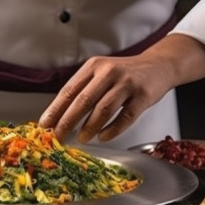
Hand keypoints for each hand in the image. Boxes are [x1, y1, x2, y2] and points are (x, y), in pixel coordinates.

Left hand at [38, 54, 173, 143]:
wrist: (159, 66)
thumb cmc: (126, 74)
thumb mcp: (101, 74)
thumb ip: (83, 90)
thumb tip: (59, 117)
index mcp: (94, 66)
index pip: (69, 90)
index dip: (55, 109)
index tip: (45, 125)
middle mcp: (109, 72)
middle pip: (83, 100)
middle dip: (68, 121)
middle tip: (59, 136)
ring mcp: (127, 83)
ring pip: (103, 109)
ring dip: (90, 127)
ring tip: (81, 138)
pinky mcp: (143, 96)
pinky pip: (125, 117)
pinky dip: (112, 130)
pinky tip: (103, 137)